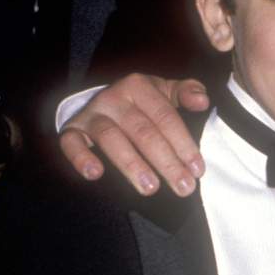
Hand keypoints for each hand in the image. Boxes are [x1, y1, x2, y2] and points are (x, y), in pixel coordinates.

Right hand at [58, 74, 208, 196]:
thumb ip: (186, 93)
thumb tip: (203, 100)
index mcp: (139, 86)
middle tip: (183, 187)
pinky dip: (80, 157)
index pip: (165, 117)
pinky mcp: (72, 130)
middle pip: (142, 131)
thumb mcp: (165, 92)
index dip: (183, 144)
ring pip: (110, 138)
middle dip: (166, 162)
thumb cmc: (142, 103)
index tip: (197, 170)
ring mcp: (91, 114)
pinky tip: (95, 173)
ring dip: (131, 164)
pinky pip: (71, 142)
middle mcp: (113, 98)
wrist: (102, 100)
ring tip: (150, 188)